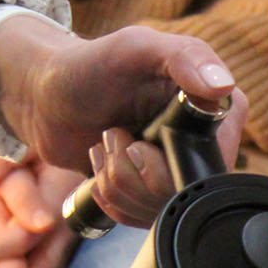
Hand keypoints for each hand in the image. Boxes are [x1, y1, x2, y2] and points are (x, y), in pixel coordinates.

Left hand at [0, 15, 249, 225]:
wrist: (45, 96)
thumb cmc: (88, 65)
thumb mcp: (135, 49)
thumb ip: (183, 57)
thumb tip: (222, 85)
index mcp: (215, 107)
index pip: (216, 163)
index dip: (173, 165)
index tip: (139, 142)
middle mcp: (203, 142)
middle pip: (183, 194)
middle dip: (135, 174)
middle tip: (115, 138)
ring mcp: (176, 170)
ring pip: (158, 209)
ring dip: (118, 184)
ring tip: (106, 147)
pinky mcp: (151, 192)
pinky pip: (140, 219)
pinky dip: (111, 199)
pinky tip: (102, 168)